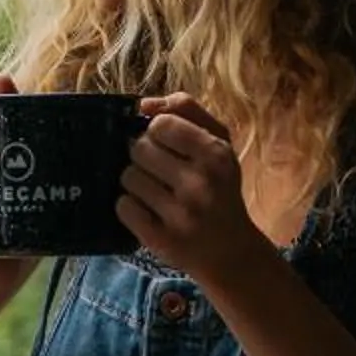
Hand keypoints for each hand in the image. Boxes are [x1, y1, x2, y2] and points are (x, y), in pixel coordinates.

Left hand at [120, 94, 267, 285]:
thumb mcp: (219, 143)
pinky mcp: (160, 240)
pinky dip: (130, 207)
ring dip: (136, 182)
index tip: (165, 143)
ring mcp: (180, 215)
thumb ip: (187, 110)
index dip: (156, 131)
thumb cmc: (221, 188)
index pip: (161, 124)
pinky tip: (149, 212)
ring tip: (156, 192)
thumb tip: (144, 104)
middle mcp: (200, 184)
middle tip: (160, 171)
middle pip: (139, 149)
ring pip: (128, 177)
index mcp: (216, 155)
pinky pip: (123, 207)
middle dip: (144, 157)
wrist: (231, 252)